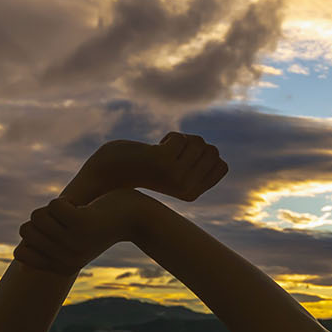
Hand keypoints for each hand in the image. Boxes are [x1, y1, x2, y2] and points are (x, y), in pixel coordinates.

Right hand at [12, 192, 149, 273]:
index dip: (31, 235)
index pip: (20, 252)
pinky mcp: (81, 224)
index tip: (56, 231)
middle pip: (25, 230)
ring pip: (37, 216)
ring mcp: (74, 243)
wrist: (135, 216)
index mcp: (63, 267)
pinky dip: (63, 200)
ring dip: (53, 207)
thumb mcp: (73, 243)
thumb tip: (19, 263)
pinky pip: (52, 206)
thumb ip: (46, 249)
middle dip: (42, 217)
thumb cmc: (100, 226)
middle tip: (69, 219)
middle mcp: (67, 260)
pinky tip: (81, 206)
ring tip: (76, 212)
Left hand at [60, 133, 228, 203]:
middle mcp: (188, 188)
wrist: (109, 173)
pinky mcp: (164, 162)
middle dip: (193, 145)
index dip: (203, 155)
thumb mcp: (176, 169)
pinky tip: (153, 149)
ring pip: (198, 142)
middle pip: (212, 150)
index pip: (222, 164)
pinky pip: (180, 137)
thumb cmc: (143, 167)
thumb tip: (215, 153)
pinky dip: (169, 137)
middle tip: (170, 154)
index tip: (181, 161)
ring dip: (180, 140)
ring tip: (161, 152)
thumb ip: (197, 164)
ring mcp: (177, 176)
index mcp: (193, 194)